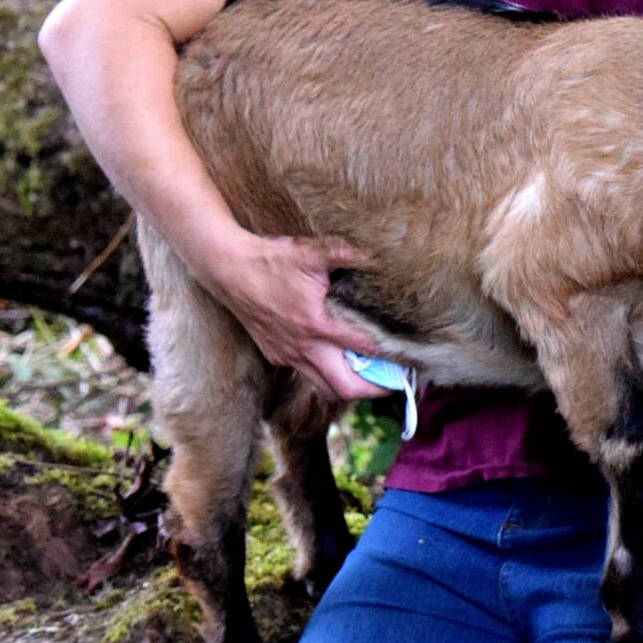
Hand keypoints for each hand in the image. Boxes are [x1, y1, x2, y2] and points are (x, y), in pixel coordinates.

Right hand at [201, 233, 390, 402]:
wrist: (227, 269)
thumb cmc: (271, 260)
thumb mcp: (313, 252)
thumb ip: (348, 253)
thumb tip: (379, 252)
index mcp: (318, 324)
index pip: (366, 350)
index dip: (394, 358)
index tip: (415, 362)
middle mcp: (303, 347)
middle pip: (345, 388)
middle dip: (375, 390)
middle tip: (397, 381)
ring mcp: (288, 355)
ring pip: (324, 388)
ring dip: (350, 387)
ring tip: (374, 377)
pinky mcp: (276, 355)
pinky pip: (307, 375)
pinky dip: (328, 376)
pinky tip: (341, 360)